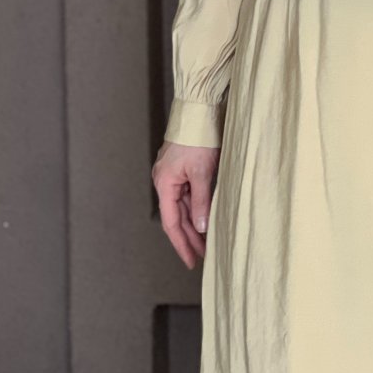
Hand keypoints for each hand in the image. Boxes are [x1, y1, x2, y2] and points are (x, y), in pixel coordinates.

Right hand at [152, 139, 219, 268]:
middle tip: (203, 256)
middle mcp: (165, 181)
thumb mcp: (202, 173)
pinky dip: (197, 208)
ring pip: (183, 207)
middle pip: (176, 217)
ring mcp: (173, 175)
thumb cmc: (198, 139)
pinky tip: (206, 218)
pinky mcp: (182, 168)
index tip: (191, 261)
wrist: (199, 111)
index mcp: (165, 184)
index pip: (171, 223)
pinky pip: (188, 195)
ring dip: (194, 224)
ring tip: (208, 241)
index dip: (181, 244)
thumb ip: (201, 202)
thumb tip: (201, 227)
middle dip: (189, 238)